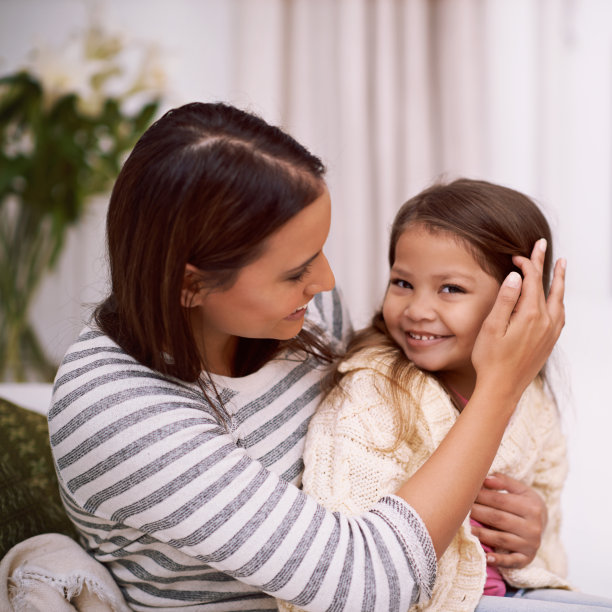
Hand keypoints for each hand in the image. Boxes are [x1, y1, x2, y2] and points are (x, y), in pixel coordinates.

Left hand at [470, 473, 546, 568]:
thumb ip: (504, 481)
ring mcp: (530, 545)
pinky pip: (511, 561)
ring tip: (465, 528)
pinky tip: (486, 557)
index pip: (500, 500)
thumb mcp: (520, 490)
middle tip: (459, 509)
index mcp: (531, 507)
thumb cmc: (525, 504)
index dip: (481, 496)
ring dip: (481, 534)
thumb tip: (486, 478)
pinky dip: (498, 560)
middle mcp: (533, 527)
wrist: (542, 525)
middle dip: (477, 512)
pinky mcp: (526, 559)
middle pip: (498, 518)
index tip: (465, 493)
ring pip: (500, 538)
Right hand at [472, 239, 565, 403]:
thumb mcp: (492, 327)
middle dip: (545, 264)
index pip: (531, 281)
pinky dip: (559, 300)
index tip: (516, 256)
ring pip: (558, 299)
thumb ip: (505, 300)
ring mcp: (550, 332)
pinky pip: (560, 314)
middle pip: (548, 286)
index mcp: (530, 315)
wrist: (502, 388)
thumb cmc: (490, 359)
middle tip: (543, 245)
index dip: (526, 264)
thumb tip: (515, 277)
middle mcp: (545, 322)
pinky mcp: (549, 342)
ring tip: (561, 266)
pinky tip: (556, 300)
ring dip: (558, 281)